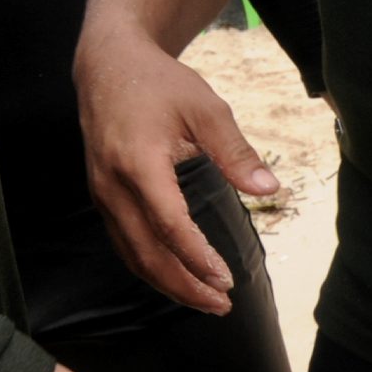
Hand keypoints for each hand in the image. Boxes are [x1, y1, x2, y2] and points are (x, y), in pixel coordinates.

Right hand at [75, 24, 279, 313]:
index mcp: (139, 163)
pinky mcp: (101, 196)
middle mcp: (113, 186)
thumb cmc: (159, 84)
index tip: (225, 281)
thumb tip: (270, 189)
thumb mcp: (205, 108)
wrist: (107, 66)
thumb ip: (235, 152)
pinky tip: (176, 277)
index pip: (168, 225)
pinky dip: (149, 266)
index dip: (196, 258)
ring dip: (167, 283)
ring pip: (131, 255)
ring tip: (205, 301)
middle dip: (184, 285)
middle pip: (146, 253)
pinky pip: (123, 242)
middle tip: (221, 306)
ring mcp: (102, 194)